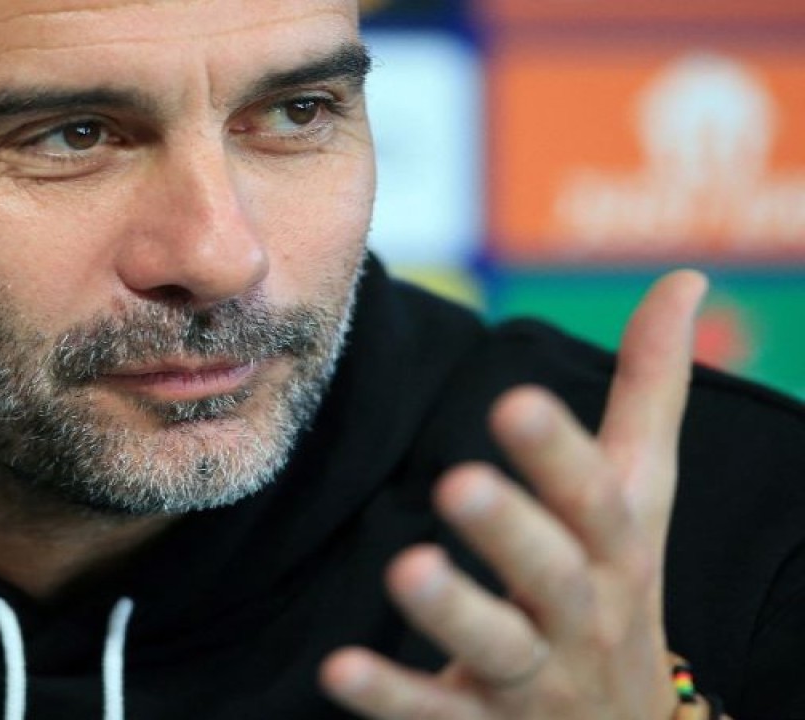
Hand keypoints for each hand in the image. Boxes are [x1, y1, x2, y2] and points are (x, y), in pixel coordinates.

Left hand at [320, 271, 709, 718]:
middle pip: (554, 576)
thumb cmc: (618, 590)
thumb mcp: (640, 499)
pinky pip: (434, 717)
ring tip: (405, 568)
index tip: (512, 399)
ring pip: (501, 649)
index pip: (596, 500)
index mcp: (615, 553)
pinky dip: (391, 695)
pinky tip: (339, 669)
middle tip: (457, 482)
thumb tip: (684, 278)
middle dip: (513, 530)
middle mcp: (584, 617)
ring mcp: (538, 682)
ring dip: (454, 612)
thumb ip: (650, 394)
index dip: (558, 455)